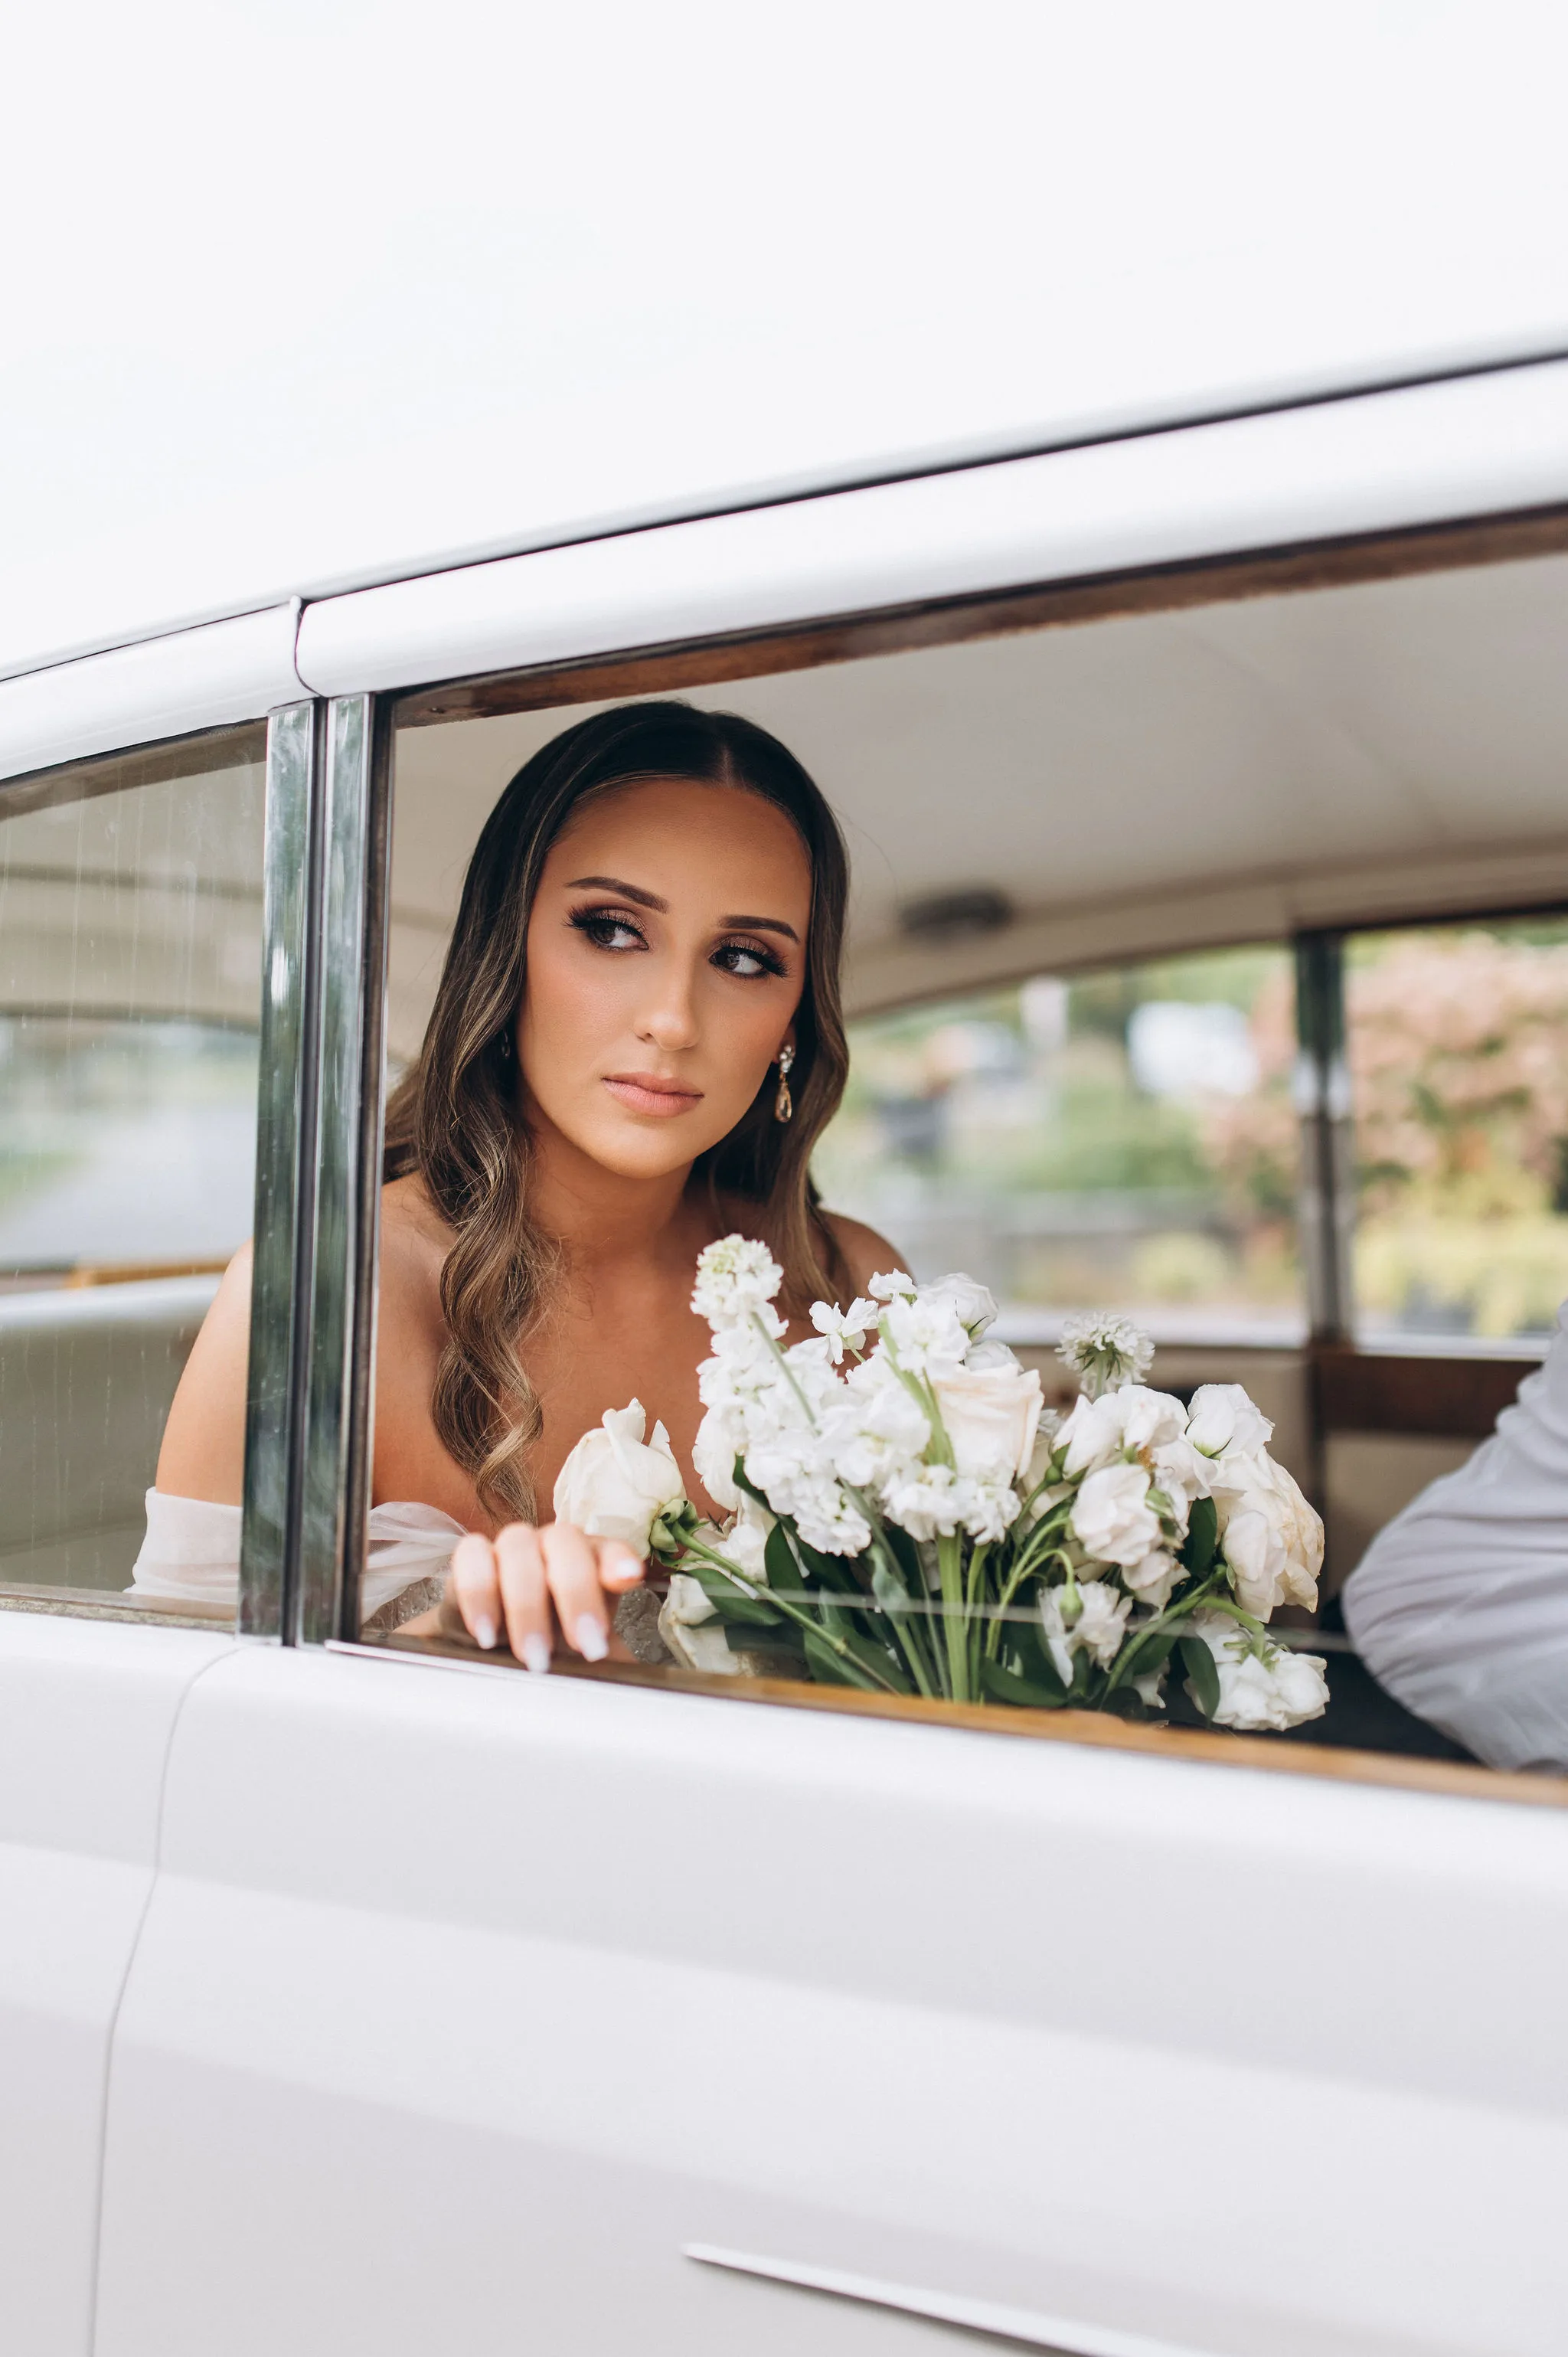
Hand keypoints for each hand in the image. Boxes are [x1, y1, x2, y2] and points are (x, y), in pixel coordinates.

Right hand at [442, 1522, 645, 1672]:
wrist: (503, 1649)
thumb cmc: (559, 1647)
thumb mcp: (591, 1653)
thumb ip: (615, 1656)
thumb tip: (628, 1674)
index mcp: (593, 1558)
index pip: (611, 1547)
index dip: (618, 1560)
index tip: (627, 1579)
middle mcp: (554, 1543)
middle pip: (565, 1543)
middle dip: (576, 1595)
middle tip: (586, 1649)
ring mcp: (513, 1545)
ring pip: (517, 1545)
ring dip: (525, 1602)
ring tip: (532, 1656)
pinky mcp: (472, 1556)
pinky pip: (470, 1554)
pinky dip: (477, 1592)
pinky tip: (485, 1633)